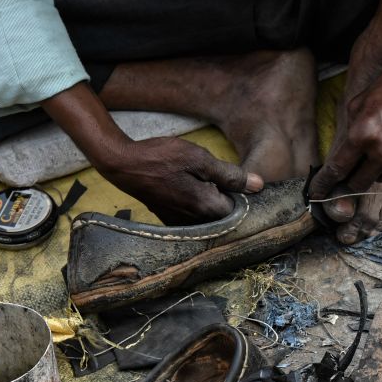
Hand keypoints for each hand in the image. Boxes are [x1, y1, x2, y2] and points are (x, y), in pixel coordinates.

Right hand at [40, 82, 261, 224]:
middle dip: (227, 200)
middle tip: (220, 178)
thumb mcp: (199, 158)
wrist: (123, 164)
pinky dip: (196, 205)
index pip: (240, 210)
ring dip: (211, 202)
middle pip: (224, 216)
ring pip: (209, 217)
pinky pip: (193, 217)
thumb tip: (258, 185)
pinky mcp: (170, 220)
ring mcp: (181, 224)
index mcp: (207, 208)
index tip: (236, 180)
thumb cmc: (161, 158)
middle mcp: (196, 222)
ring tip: (201, 182)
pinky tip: (189, 188)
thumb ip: (230, 175)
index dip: (242, 194)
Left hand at [310, 57, 381, 203]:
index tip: (317, 192)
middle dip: (350, 182)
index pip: (337, 169)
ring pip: (380, 178)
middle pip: (358, 184)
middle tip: (350, 175)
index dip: (324, 183)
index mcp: (363, 135)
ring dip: (376, 169)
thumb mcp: (361, 102)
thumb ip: (350, 129)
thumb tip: (343, 151)